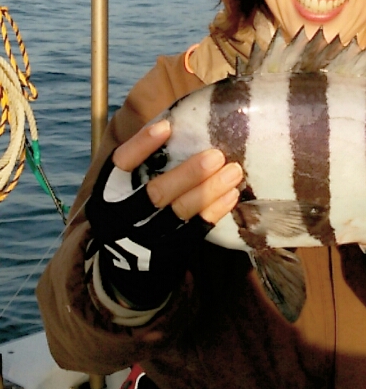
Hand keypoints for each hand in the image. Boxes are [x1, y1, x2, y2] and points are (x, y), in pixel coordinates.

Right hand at [85, 120, 242, 309]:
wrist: (123, 266)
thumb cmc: (132, 209)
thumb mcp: (124, 189)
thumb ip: (146, 162)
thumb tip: (182, 122)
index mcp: (108, 192)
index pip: (121, 164)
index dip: (142, 145)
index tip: (167, 127)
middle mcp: (121, 216)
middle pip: (156, 193)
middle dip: (188, 173)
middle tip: (217, 155)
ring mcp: (144, 239)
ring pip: (179, 213)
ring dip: (209, 190)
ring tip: (234, 171)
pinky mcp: (166, 253)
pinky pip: (193, 232)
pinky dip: (213, 211)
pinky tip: (231, 195)